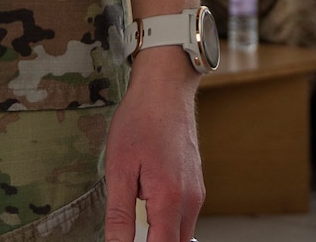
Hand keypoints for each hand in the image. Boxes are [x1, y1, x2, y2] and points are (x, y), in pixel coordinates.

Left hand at [104, 51, 203, 241]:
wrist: (166, 88)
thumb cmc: (141, 121)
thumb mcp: (119, 169)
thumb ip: (119, 215)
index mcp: (170, 199)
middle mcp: (190, 200)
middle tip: (130, 231)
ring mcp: (197, 192)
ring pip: (182, 233)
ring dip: (161, 236)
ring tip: (136, 218)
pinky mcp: (196, 184)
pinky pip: (185, 216)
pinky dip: (168, 222)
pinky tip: (148, 205)